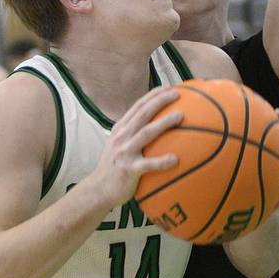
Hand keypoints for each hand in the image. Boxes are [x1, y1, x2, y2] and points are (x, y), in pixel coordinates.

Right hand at [89, 86, 181, 209]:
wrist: (98, 189)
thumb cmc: (114, 167)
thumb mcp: (119, 145)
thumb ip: (133, 134)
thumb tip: (156, 126)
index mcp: (121, 129)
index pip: (138, 106)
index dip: (153, 95)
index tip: (168, 87)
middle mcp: (122, 136)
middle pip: (143, 113)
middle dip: (160, 101)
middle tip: (178, 94)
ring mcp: (124, 152)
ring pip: (146, 133)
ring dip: (164, 123)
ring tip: (180, 116)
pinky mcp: (129, 169)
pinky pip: (148, 164)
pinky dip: (162, 161)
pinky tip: (176, 159)